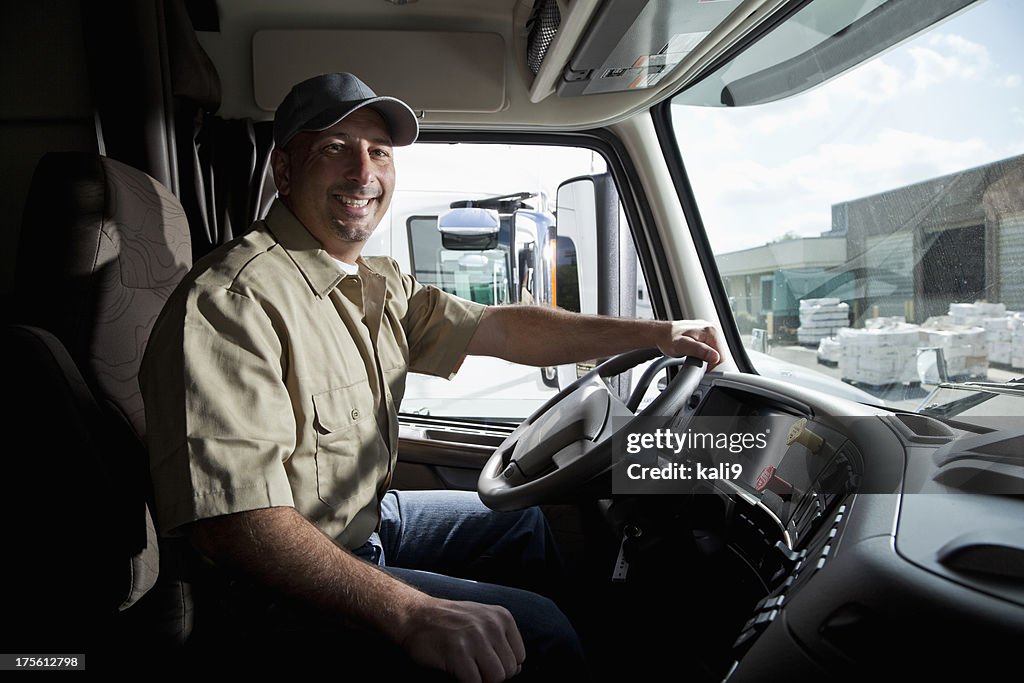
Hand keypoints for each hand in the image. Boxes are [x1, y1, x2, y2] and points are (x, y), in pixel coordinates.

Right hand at [400, 598, 525, 681]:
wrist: (416, 616)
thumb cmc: (450, 622)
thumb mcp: (482, 620)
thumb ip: (502, 641)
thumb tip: (518, 669)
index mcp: (502, 617)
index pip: (520, 657)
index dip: (503, 665)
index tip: (486, 661)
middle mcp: (492, 626)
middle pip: (509, 670)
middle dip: (492, 675)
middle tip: (474, 667)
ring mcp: (475, 639)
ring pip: (495, 678)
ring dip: (481, 680)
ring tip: (467, 670)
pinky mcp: (458, 653)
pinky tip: (456, 672)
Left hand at [657, 320, 723, 368]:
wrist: (661, 333)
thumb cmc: (668, 339)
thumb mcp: (683, 347)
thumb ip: (700, 351)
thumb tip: (715, 357)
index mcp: (711, 330)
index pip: (721, 355)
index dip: (711, 365)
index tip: (699, 365)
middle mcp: (712, 328)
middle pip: (719, 354)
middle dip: (708, 360)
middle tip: (693, 359)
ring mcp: (709, 331)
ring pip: (715, 352)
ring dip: (705, 357)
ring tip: (692, 355)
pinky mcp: (705, 334)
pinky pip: (710, 348)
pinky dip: (703, 353)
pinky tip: (694, 352)